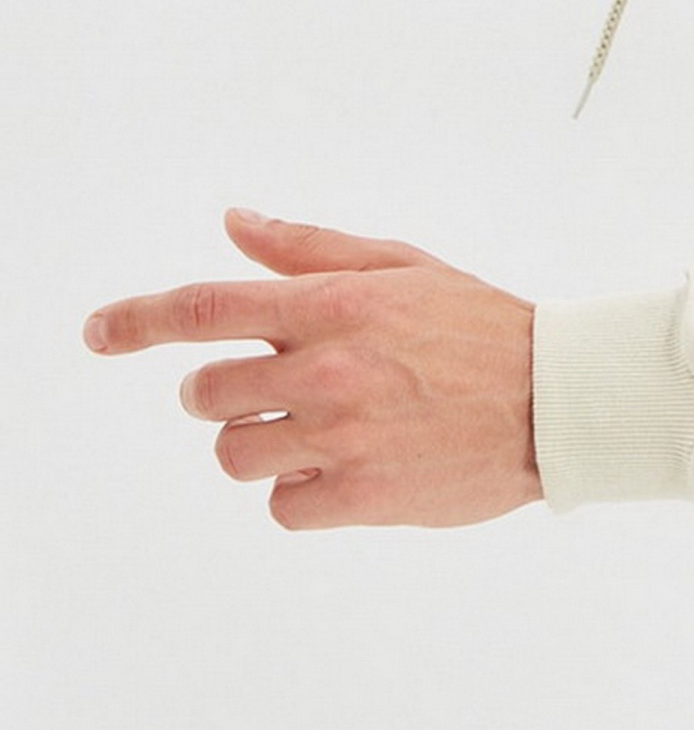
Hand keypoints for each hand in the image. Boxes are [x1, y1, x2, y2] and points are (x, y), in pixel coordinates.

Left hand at [83, 210, 542, 529]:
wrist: (556, 401)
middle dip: (223, 392)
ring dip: (262, 443)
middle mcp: (328, 369)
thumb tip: (236, 224)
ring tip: (317, 432)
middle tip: (271, 390)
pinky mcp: (362, 495)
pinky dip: (302, 492)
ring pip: (236, 453)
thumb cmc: (482, 330)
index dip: (137, 321)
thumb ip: (310, 249)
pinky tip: (346, 469)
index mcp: (334, 305)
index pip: (205, 309)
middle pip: (207, 393)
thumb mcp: (401, 267)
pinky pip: (282, 505)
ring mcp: (343, 436)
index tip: (99, 332)